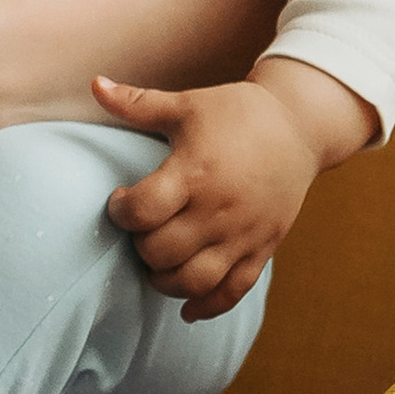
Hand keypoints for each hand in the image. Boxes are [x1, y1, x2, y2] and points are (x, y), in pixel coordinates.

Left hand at [96, 61, 375, 318]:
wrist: (300, 127)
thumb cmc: (236, 113)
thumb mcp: (186, 104)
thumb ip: (137, 103)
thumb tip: (94, 84)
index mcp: (196, 172)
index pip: (143, 210)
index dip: (120, 211)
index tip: (120, 200)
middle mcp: (220, 209)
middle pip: (162, 251)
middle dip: (139, 247)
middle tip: (140, 231)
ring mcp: (244, 233)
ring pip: (195, 280)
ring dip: (165, 281)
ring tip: (156, 263)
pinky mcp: (263, 248)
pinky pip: (235, 291)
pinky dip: (208, 306)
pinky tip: (187, 309)